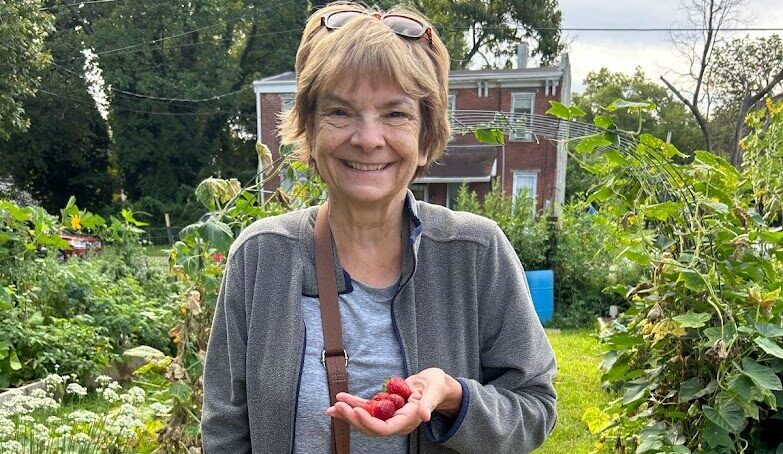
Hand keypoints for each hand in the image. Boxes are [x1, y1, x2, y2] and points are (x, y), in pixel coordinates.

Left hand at [325, 368, 461, 435]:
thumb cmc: (436, 385)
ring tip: (332, 407)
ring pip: (365, 419)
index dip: (369, 422)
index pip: (385, 428)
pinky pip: (366, 408)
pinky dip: (353, 404)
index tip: (356, 410)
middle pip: (371, 427)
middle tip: (338, 408)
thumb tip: (425, 416)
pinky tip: (341, 399)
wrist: (434, 385)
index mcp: (408, 420)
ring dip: (348, 413)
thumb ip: (429, 403)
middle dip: (353, 419)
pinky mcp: (384, 407)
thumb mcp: (435, 390)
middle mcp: (396, 422)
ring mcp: (389, 415)